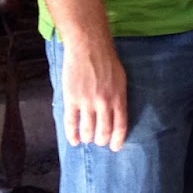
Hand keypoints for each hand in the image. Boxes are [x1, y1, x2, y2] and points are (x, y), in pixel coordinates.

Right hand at [61, 36, 127, 150]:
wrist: (88, 46)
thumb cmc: (107, 60)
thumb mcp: (121, 79)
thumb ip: (119, 98)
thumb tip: (117, 115)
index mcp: (118, 98)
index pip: (120, 126)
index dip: (117, 140)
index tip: (114, 147)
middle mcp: (104, 103)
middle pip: (103, 132)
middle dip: (101, 140)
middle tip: (99, 141)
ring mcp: (87, 102)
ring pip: (87, 130)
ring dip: (88, 138)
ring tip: (87, 138)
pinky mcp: (71, 99)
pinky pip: (71, 122)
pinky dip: (72, 134)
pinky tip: (74, 140)